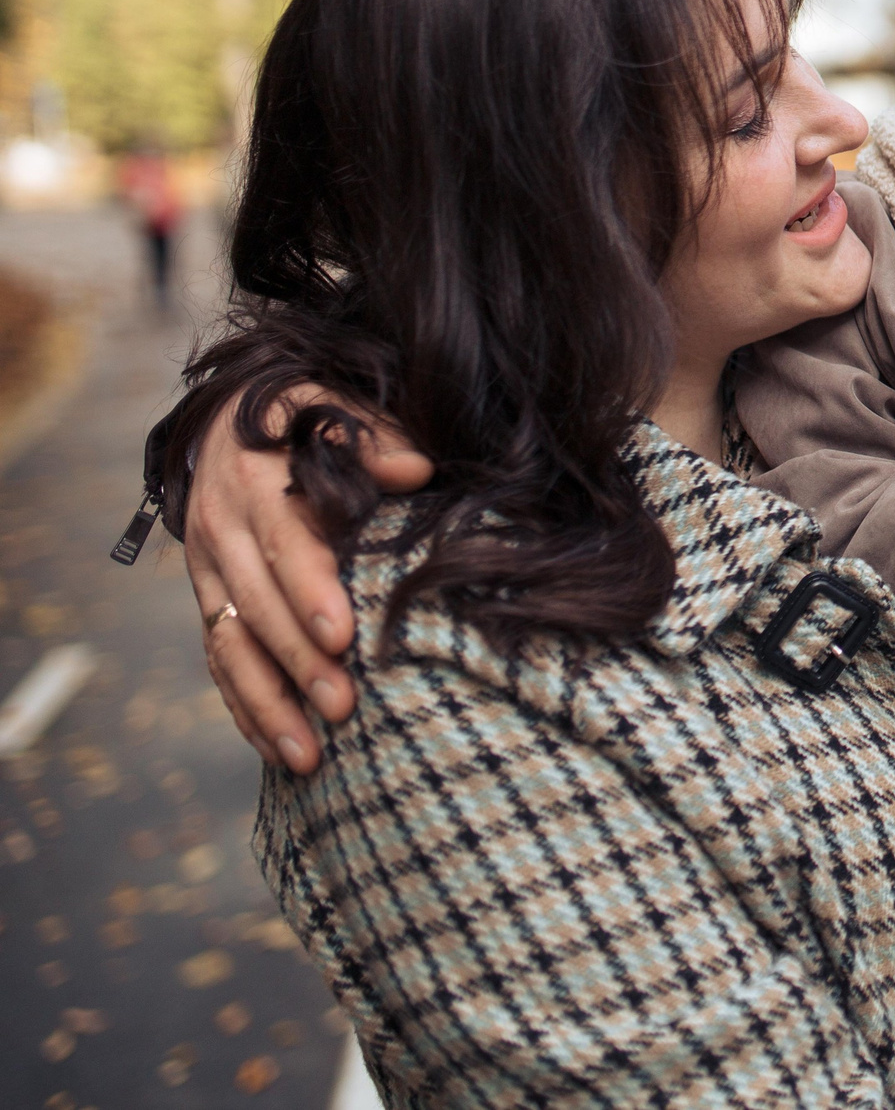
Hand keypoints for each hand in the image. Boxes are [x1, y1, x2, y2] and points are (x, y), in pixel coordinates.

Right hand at [186, 386, 432, 772]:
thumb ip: (375, 437)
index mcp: (256, 482)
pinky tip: (281, 751)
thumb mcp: (335, 408)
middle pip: (258, 607)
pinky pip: (221, 665)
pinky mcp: (211, 604)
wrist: (228, 423)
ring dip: (269, 704)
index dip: (311, 589)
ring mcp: (209, 574)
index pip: (284, 542)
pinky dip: (248, 710)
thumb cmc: (305, 418)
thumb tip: (414, 468)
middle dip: (299, 663)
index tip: (345, 635)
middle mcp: (222, 533)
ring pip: (232, 648)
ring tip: (309, 756)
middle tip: (345, 709)